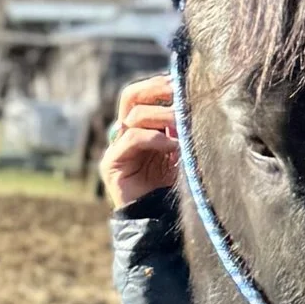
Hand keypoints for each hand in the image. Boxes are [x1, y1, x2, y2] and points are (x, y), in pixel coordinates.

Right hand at [102, 73, 177, 208]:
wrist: (162, 221)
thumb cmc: (177, 188)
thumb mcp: (183, 151)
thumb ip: (182, 129)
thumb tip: (192, 101)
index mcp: (144, 128)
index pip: (143, 95)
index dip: (160, 85)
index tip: (181, 82)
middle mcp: (127, 134)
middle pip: (131, 96)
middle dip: (155, 89)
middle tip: (177, 91)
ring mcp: (118, 148)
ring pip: (133, 116)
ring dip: (162, 116)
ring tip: (183, 124)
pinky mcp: (112, 164)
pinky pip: (131, 138)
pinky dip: (154, 137)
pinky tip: (172, 144)